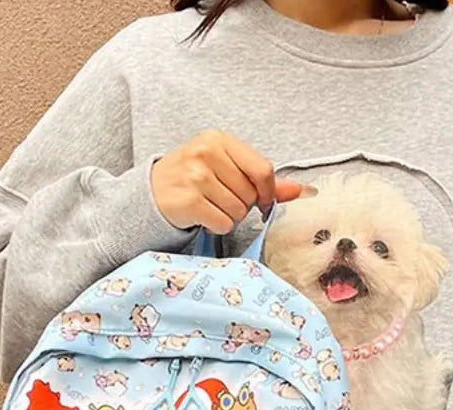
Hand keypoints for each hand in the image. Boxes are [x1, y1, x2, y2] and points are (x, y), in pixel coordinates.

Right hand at [151, 130, 303, 233]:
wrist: (151, 192)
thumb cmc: (191, 178)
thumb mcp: (226, 168)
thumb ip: (262, 179)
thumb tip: (301, 190)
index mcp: (220, 140)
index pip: (263, 169)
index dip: (268, 192)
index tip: (262, 200)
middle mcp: (207, 153)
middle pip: (251, 194)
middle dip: (242, 204)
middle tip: (222, 200)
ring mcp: (196, 176)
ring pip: (238, 211)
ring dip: (229, 217)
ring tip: (211, 207)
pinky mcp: (190, 200)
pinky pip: (223, 223)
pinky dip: (216, 226)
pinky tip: (203, 216)